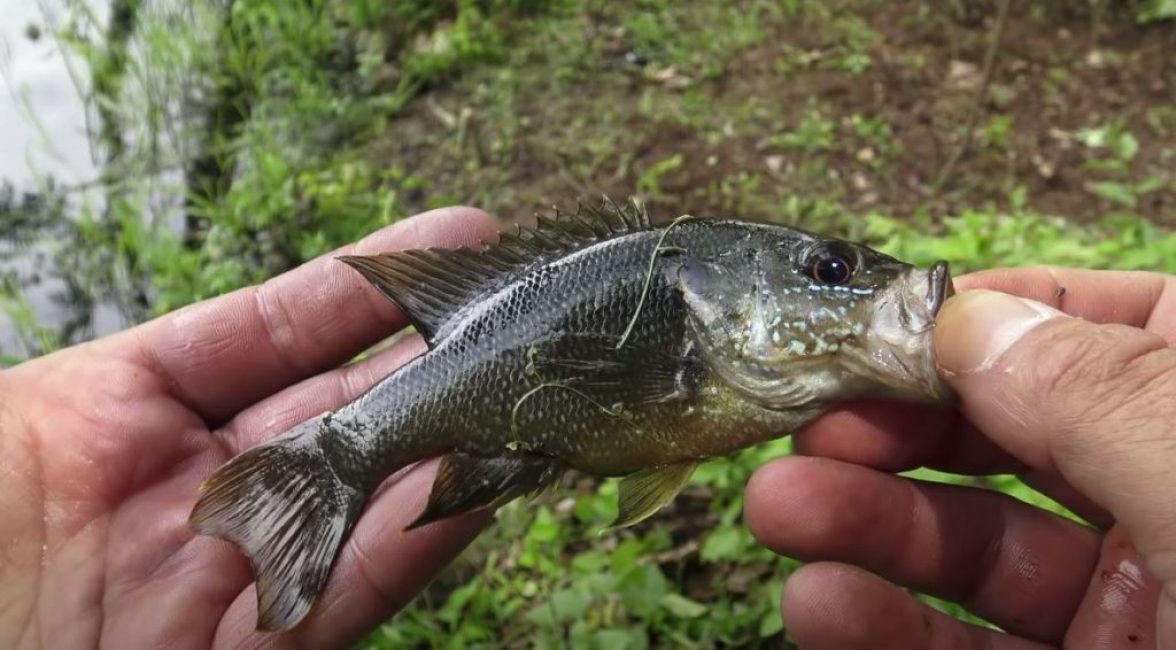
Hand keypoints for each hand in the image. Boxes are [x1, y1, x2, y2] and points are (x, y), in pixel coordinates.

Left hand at [0, 207, 497, 648]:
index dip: (363, 285)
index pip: (272, 332)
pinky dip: (409, 547)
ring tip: (520, 399)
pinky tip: (473, 493)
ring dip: (444, 449)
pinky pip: (344, 594)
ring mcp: (226, 572)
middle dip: (427, 361)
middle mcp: (194, 487)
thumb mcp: (13, 420)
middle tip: (515, 321)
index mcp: (122, 412)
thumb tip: (259, 318)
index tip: (458, 240)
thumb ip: (132, 374)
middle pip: (338, 409)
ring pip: (361, 499)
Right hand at [745, 267, 1175, 649]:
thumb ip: (1091, 389)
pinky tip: (820, 603)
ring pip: (973, 540)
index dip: (994, 312)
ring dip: (862, 522)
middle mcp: (1166, 494)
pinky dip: (883, 624)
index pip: (1106, 323)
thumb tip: (965, 317)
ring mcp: (1129, 597)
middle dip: (897, 423)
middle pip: (1010, 432)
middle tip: (811, 422)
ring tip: (777, 507)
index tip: (886, 325)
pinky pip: (967, 646)